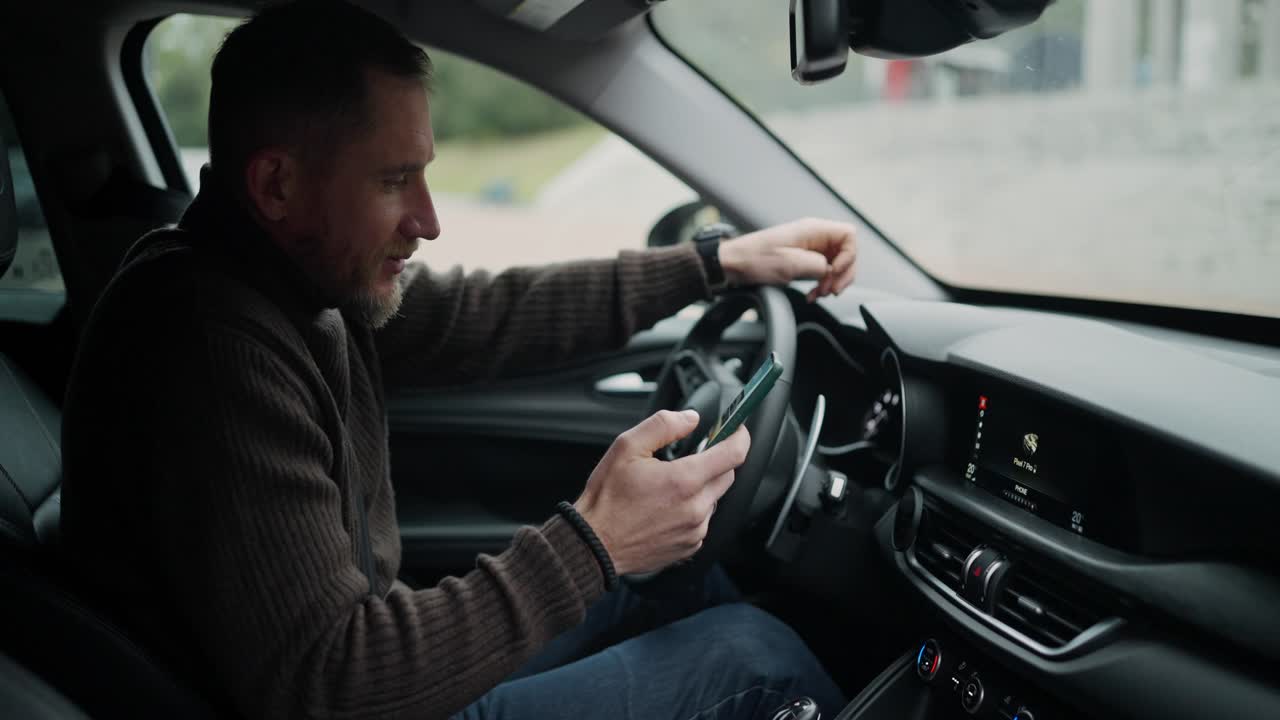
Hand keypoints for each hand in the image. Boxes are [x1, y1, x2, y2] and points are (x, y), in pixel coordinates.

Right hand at [574, 410, 749, 575]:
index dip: (739, 435)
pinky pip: (703, 521)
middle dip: (716, 460)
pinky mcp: (690, 547)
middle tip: (691, 455)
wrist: (594, 545)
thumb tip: (691, 419)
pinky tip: (666, 507)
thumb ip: (664, 425)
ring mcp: (695, 530)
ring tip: (668, 486)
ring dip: (701, 487)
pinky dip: (692, 509)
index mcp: (683, 480)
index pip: (734, 453)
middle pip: (727, 475)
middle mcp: (695, 508)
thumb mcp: (626, 447)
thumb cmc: (606, 499)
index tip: (736, 428)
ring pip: (714, 498)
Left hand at [717, 218, 856, 301]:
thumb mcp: (789, 264)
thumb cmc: (753, 259)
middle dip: (842, 274)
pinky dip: (822, 285)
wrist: (732, 265)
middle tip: (830, 290)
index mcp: (812, 229)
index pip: (849, 235)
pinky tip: (813, 293)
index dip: (849, 256)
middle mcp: (814, 236)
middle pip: (847, 252)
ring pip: (837, 264)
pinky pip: (824, 272)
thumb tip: (831, 271)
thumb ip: (818, 266)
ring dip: (832, 282)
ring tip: (819, 293)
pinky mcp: (804, 261)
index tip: (834, 272)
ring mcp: (810, 249)